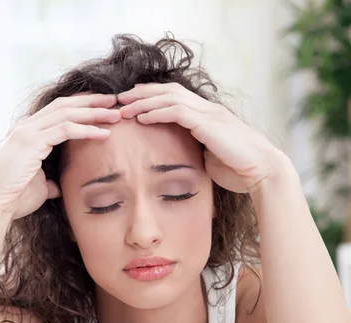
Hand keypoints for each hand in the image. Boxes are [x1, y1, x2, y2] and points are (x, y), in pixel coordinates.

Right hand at [0, 93, 120, 219]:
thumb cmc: (16, 197)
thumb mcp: (40, 186)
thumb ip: (51, 181)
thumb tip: (61, 187)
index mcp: (29, 132)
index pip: (59, 110)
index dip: (82, 106)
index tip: (104, 107)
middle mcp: (28, 127)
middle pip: (66, 105)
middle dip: (92, 102)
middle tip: (115, 101)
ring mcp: (29, 131)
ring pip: (68, 113)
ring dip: (94, 113)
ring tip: (115, 115)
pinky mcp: (32, 141)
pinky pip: (65, 130)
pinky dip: (87, 130)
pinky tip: (104, 133)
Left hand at [118, 83, 287, 193]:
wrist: (262, 172)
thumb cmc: (240, 171)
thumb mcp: (212, 159)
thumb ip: (197, 152)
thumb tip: (183, 158)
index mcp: (208, 116)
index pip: (175, 98)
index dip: (152, 99)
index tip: (131, 105)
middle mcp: (208, 109)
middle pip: (168, 91)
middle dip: (141, 93)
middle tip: (119, 99)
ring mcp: (209, 114)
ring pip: (169, 97)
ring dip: (143, 101)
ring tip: (123, 107)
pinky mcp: (208, 123)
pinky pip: (176, 112)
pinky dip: (156, 112)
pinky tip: (141, 118)